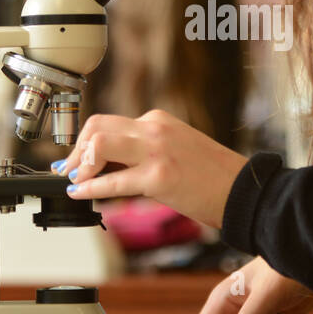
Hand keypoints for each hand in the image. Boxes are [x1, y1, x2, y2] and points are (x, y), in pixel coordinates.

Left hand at [55, 109, 247, 228]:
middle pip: (97, 127)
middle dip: (76, 150)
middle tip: (69, 169)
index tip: (76, 158)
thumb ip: (145, 150)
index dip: (85, 141)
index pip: (109, 122)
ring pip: (99, 145)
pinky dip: (90, 188)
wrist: (242, 190)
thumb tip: (109, 167)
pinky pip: (112, 182)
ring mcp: (156, 151)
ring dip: (80, 166)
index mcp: (159, 120)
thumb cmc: (213, 176)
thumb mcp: (176, 149)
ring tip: (75, 181)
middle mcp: (154, 129)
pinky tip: (81, 193)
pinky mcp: (159, 177)